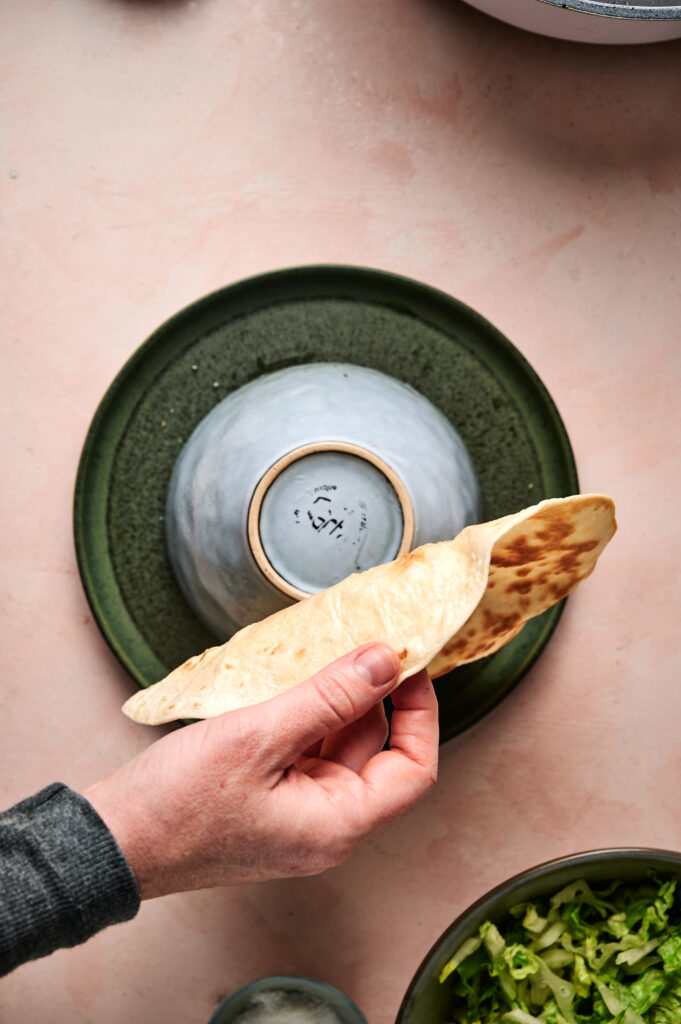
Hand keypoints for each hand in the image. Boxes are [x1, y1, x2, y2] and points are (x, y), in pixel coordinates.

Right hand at [83, 643, 438, 898]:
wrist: (113, 840)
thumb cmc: (177, 805)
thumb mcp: (260, 736)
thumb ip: (330, 697)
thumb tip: (385, 663)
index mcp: (337, 824)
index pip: (413, 769)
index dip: (421, 713)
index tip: (410, 664)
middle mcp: (326, 825)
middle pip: (375, 751)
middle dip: (370, 695)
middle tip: (360, 640)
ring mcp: (297, 814)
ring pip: (337, 746)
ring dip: (333, 701)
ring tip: (317, 654)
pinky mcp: (271, 800)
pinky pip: (305, 751)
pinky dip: (304, 715)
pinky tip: (288, 682)